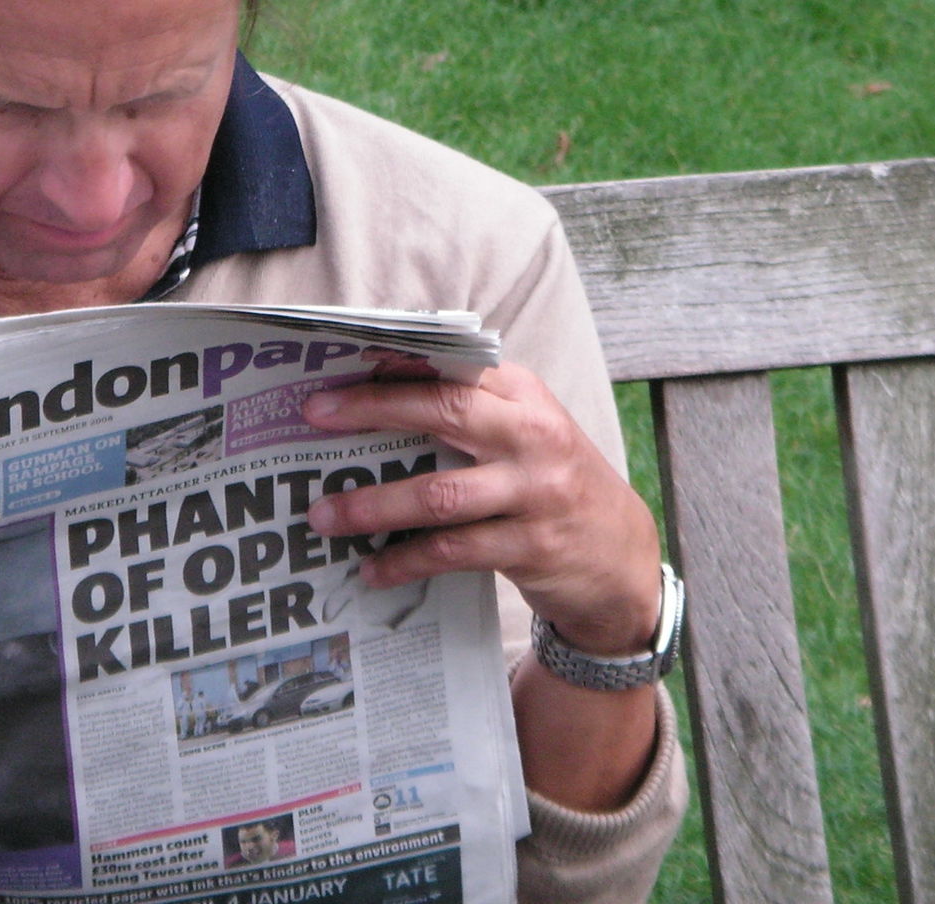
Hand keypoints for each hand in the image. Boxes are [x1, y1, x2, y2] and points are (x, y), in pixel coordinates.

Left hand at [301, 363, 662, 656]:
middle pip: (443, 410)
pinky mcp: (531, 546)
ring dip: (374, 504)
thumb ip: (472, 410)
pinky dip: (406, 560)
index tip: (336, 370)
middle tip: (313, 416)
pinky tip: (374, 568)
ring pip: (440, 493)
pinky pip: (453, 551)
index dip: (391, 367)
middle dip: (372, 410)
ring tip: (324, 514)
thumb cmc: (553, 483)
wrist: (622, 556)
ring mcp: (535, 491)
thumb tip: (378, 394)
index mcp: (525, 394)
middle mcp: (533, 434)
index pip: (450, 368)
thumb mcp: (526, 432)